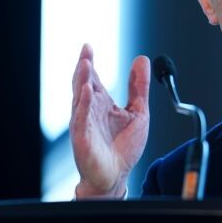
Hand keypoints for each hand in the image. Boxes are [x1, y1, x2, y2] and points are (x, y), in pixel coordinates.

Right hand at [69, 44, 150, 197]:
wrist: (117, 176)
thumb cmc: (123, 148)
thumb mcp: (138, 112)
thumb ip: (139, 87)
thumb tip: (142, 60)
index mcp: (101, 104)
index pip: (93, 78)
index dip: (89, 62)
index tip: (88, 46)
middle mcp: (90, 111)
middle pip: (83, 84)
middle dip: (84, 67)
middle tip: (86, 51)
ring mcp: (84, 124)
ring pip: (79, 99)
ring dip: (81, 81)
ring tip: (85, 63)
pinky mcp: (83, 139)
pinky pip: (81, 119)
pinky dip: (83, 105)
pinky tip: (86, 92)